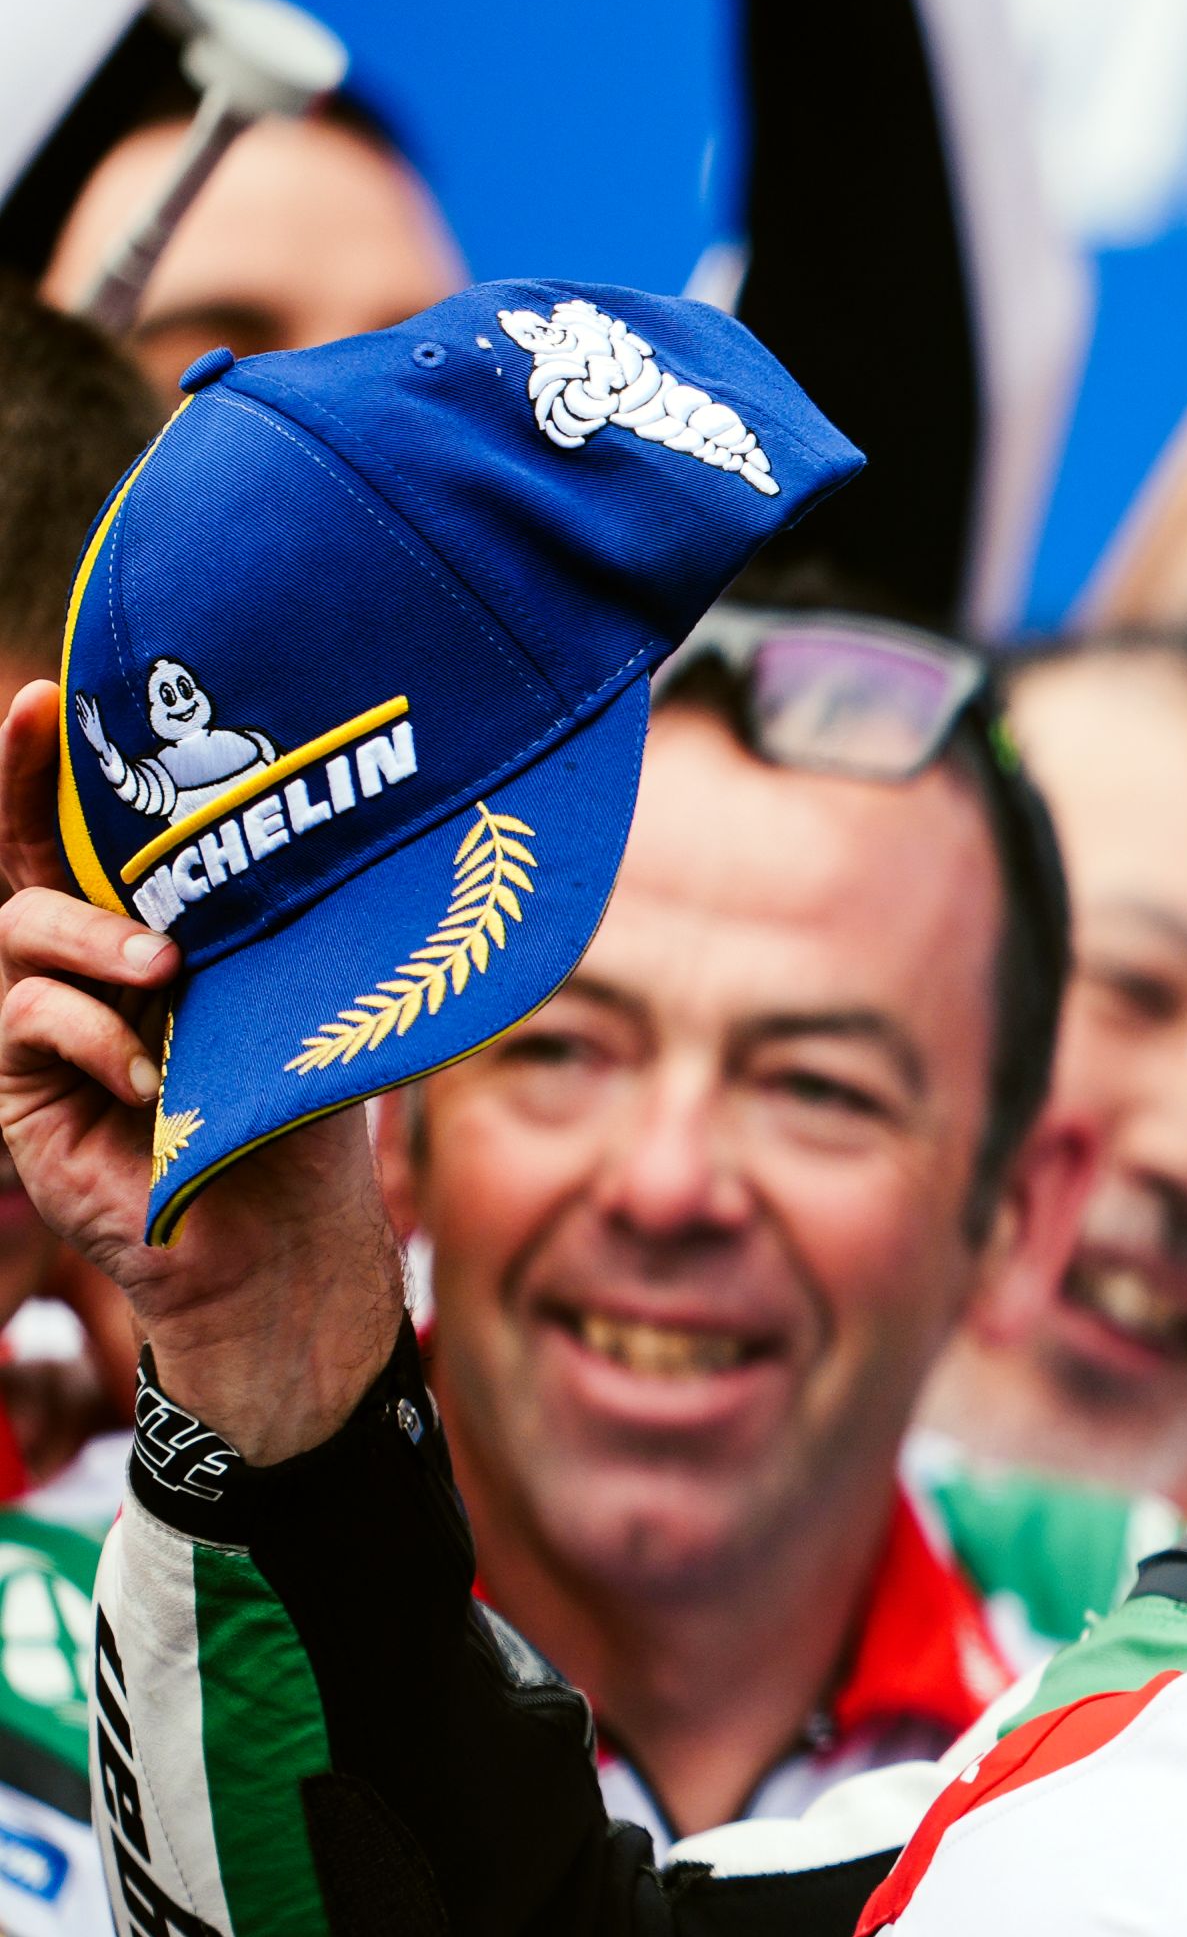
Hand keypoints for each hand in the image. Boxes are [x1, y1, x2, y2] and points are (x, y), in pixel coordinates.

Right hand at [0, 685, 401, 1457]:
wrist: (285, 1243)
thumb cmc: (303, 1113)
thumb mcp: (312, 1000)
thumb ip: (306, 930)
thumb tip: (398, 834)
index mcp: (146, 933)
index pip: (83, 837)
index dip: (47, 767)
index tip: (46, 693)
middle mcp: (84, 969)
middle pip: (24, 864)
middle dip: (23, 797)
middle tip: (66, 759)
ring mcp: (48, 1027)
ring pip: (21, 934)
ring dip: (92, 942)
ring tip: (165, 973)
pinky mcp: (23, 1094)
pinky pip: (25, 1025)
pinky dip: (91, 1038)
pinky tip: (152, 1078)